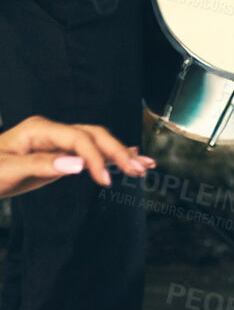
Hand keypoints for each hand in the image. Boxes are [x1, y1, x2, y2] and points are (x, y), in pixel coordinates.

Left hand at [0, 117, 154, 199]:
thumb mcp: (7, 172)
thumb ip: (43, 165)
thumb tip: (79, 164)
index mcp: (41, 129)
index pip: (79, 138)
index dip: (96, 157)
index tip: (106, 181)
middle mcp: (52, 131)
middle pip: (94, 135)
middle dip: (118, 151)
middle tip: (138, 170)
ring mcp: (55, 142)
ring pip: (95, 142)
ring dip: (120, 153)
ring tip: (143, 165)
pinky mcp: (56, 155)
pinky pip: (87, 152)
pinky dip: (107, 157)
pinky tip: (127, 159)